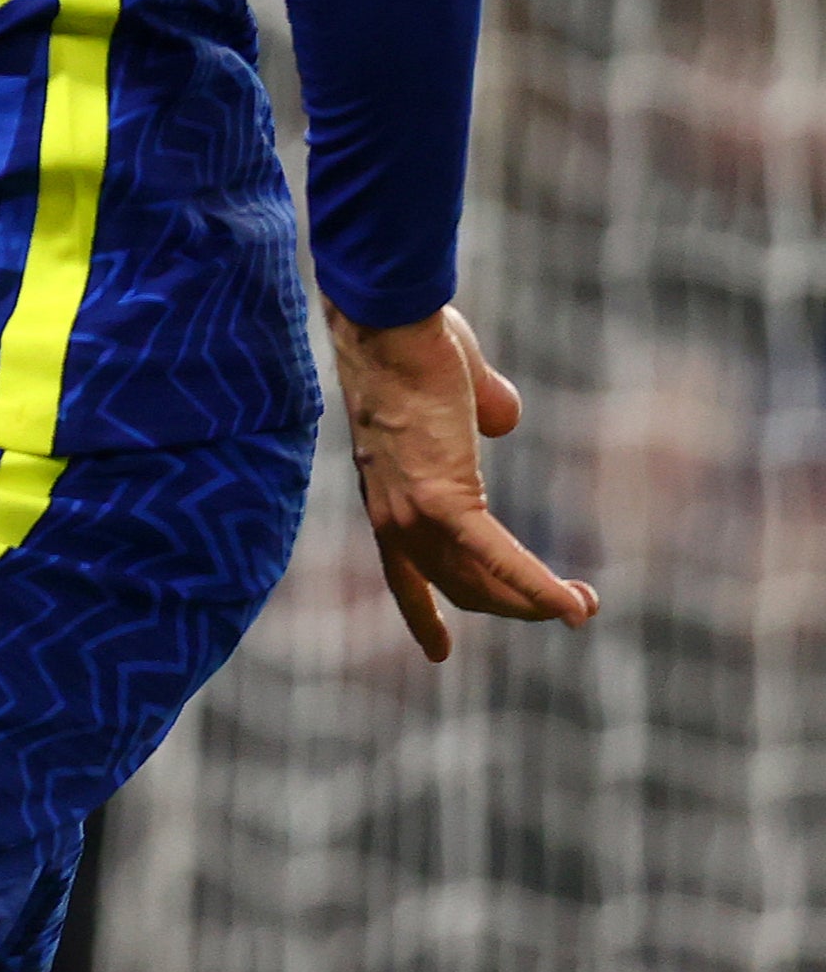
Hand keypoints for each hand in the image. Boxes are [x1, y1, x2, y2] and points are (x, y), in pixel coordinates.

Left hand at [326, 301, 597, 660]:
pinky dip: (536, 586)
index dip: (422, 612)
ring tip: (583, 605)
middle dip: (515, 607)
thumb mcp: (453, 384)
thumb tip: (501, 417)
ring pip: (480, 582)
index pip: (404, 568)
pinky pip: (496, 557)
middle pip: (457, 584)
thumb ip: (480, 408)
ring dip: (535, 601)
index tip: (438, 653)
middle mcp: (392, 511)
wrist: (391, 318)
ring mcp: (412, 509)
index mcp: (388, 489)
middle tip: (569, 610)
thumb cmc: (415, 338)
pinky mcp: (442, 496)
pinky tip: (572, 604)